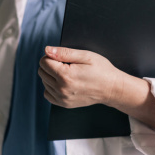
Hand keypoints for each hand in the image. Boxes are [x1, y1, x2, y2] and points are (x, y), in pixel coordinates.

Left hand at [38, 46, 154, 128]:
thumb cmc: (101, 70)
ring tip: (67, 73)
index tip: (63, 57)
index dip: (52, 56)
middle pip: (42, 72)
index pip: (44, 62)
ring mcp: (62, 98)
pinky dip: (51, 87)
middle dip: (50, 65)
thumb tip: (47, 50)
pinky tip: (62, 82)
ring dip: (51, 75)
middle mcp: (62, 89)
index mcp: (66, 75)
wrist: (112, 89)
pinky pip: (47, 94)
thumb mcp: (85, 56)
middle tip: (66, 64)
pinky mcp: (64, 104)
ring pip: (44, 82)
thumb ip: (64, 53)